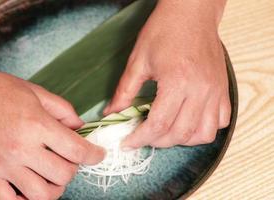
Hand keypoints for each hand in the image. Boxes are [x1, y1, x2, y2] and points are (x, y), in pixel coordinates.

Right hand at [0, 69, 104, 199]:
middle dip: (73, 168)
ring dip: (54, 189)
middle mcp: (22, 149)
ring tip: (52, 176)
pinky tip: (28, 189)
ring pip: (41, 195)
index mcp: (37, 125)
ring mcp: (3, 165)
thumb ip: (63, 110)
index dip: (94, 155)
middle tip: (68, 159)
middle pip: (63, 175)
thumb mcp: (36, 92)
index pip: (77, 151)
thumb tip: (80, 128)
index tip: (97, 155)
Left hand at [104, 0, 230, 147]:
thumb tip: (112, 113)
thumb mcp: (138, 60)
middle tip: (143, 137)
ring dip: (183, 140)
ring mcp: (215, 90)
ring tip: (166, 132)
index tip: (129, 143)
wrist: (191, 12)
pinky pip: (221, 121)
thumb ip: (124, 91)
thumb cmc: (164, 30)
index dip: (140, 138)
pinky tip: (188, 121)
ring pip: (204, 133)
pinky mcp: (223, 88)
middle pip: (180, 133)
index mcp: (177, 81)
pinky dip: (204, 129)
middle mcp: (200, 90)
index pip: (158, 124)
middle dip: (158, 142)